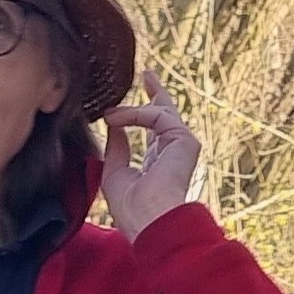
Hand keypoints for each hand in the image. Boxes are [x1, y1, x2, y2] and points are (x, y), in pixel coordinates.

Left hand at [95, 71, 203, 241]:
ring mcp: (181, 144)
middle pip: (166, 113)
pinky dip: (135, 114)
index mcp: (157, 161)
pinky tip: (116, 118)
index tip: (124, 104)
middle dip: (156, 93)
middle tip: (146, 74)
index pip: (152, 131)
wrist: (149, 218)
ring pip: (159, 112)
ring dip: (130, 110)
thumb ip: (116, 147)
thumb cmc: (131, 207)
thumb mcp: (115, 172)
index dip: (140, 114)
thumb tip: (114, 125)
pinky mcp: (184, 140)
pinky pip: (157, 116)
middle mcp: (172, 151)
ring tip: (109, 113)